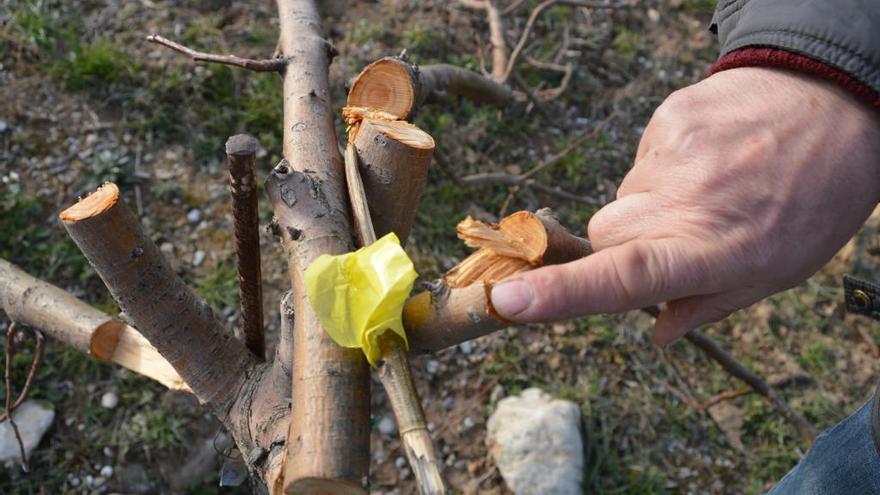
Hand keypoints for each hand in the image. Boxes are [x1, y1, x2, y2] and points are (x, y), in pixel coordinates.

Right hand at [490, 67, 879, 344]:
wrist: (834, 101)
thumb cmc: (814, 198)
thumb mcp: (778, 270)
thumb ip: (709, 304)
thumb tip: (658, 333)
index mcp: (712, 249)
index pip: (623, 276)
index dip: (561, 293)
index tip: (507, 301)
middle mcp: (682, 201)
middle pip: (603, 234)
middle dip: (625, 245)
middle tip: (680, 236)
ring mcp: (670, 154)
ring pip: (623, 198)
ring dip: (650, 206)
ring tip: (709, 190)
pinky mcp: (665, 119)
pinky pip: (641, 161)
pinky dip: (664, 170)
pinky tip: (708, 160)